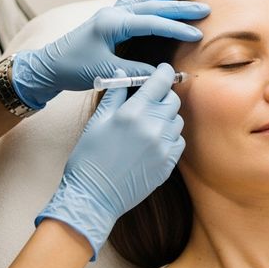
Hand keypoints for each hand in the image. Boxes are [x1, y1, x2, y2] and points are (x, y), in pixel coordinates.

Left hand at [11, 0, 209, 108]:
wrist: (49, 67)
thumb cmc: (74, 69)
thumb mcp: (107, 73)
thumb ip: (137, 72)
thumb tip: (165, 74)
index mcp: (112, 24)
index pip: (152, 23)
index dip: (176, 29)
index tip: (198, 35)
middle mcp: (113, 13)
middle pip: (154, 7)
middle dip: (181, 8)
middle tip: (205, 8)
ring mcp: (111, 12)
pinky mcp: (110, 16)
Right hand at [35, 64, 184, 258]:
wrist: (94, 196)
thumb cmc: (90, 157)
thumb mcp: (98, 120)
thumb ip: (115, 94)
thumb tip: (123, 74)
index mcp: (133, 112)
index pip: (160, 81)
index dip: (163, 72)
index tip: (162, 72)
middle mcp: (153, 127)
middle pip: (172, 99)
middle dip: (163, 96)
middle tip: (151, 100)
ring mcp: (163, 147)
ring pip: (177, 120)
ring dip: (167, 117)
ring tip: (149, 124)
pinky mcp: (168, 164)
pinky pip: (178, 141)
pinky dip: (170, 137)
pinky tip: (154, 141)